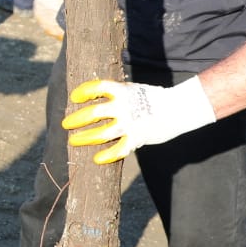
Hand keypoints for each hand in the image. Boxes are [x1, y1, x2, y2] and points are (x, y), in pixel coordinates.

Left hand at [61, 77, 215, 164]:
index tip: (74, 97)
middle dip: (76, 119)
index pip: (97, 88)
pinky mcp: (137, 138)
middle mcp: (123, 107)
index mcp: (122, 91)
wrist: (179, 109)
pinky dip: (107, 155)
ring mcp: (129, 124)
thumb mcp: (135, 90)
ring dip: (84, 137)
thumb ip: (119, 94)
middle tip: (66, 124)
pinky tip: (96, 158)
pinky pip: (118, 150)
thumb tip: (99, 97)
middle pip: (93, 113)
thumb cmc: (156, 98)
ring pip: (101, 134)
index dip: (84, 92)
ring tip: (73, 140)